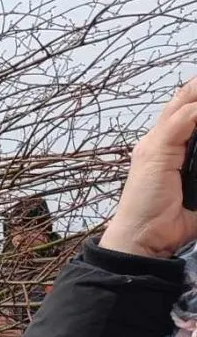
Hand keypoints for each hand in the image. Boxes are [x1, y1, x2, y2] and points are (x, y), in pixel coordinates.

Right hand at [102, 75, 196, 258]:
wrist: (144, 236)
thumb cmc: (167, 216)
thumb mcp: (194, 186)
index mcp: (167, 146)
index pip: (188, 111)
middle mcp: (158, 140)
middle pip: (184, 100)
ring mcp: (154, 143)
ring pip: (185, 104)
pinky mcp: (154, 151)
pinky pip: (181, 120)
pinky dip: (195, 110)